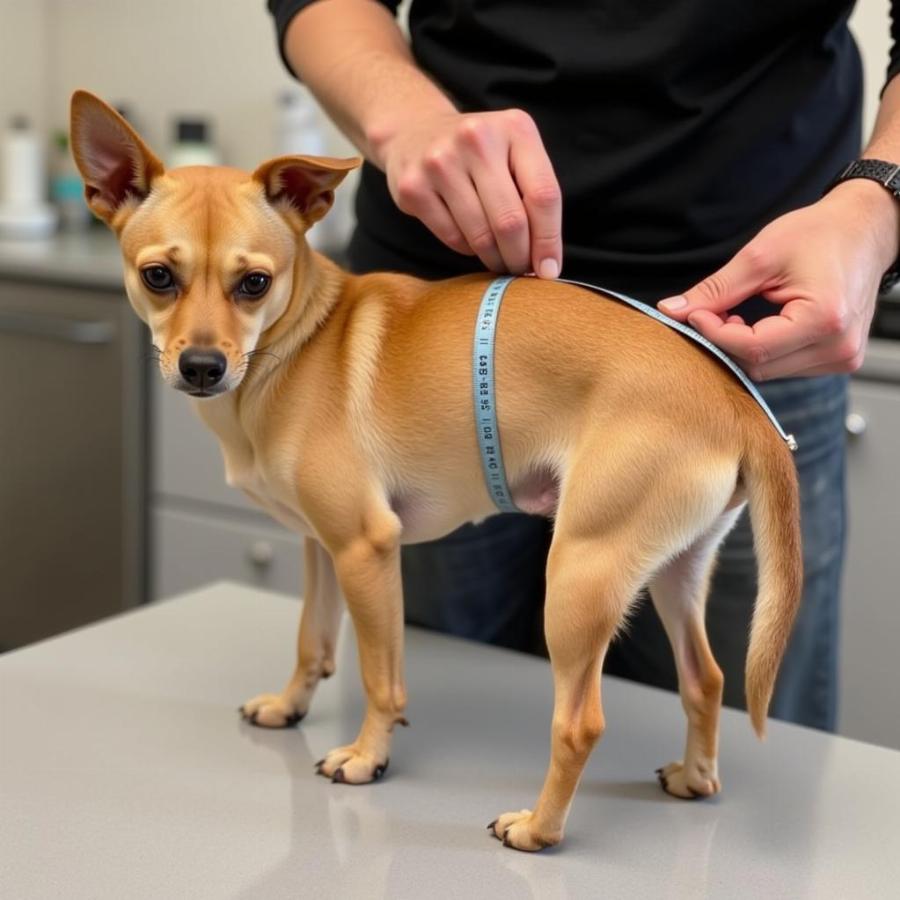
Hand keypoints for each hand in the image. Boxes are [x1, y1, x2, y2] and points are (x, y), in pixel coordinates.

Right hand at [374, 108, 562, 276]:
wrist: (416, 131)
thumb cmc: (480, 154)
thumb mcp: (515, 155)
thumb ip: (536, 197)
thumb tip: (547, 263)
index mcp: (515, 128)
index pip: (543, 195)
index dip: (549, 240)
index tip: (549, 270)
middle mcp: (476, 138)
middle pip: (511, 221)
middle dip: (519, 257)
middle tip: (520, 270)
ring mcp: (440, 162)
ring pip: (480, 236)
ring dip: (494, 258)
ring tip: (498, 260)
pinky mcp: (413, 187)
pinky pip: (452, 237)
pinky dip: (467, 248)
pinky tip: (470, 239)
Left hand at [657, 180, 899, 379]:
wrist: (866, 229)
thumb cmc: (822, 234)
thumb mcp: (761, 256)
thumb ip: (715, 289)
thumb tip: (672, 310)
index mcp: (824, 320)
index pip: (752, 349)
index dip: (715, 334)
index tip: (695, 314)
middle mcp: (838, 347)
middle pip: (758, 365)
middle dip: (726, 341)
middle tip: (711, 312)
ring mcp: (841, 357)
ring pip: (768, 370)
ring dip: (743, 347)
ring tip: (738, 313)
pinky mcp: (838, 359)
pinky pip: (784, 366)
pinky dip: (762, 349)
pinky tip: (759, 323)